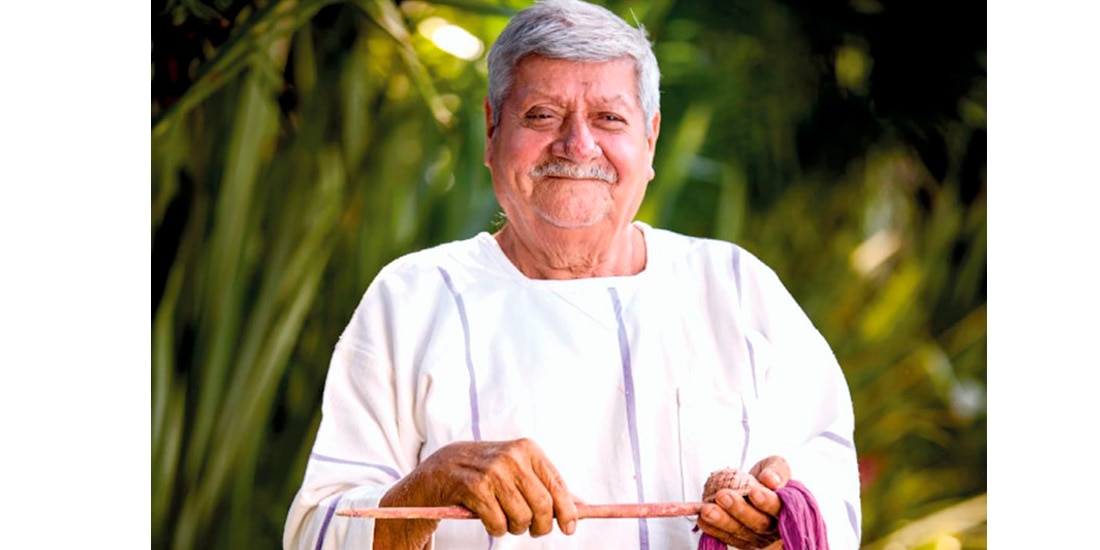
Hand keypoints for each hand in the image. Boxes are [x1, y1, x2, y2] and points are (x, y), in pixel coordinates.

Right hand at [374, 439, 577, 548]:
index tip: (569, 529)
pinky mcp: (474, 489)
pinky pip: (498, 524)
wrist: (442, 468)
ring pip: (521, 518)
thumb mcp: (518, 468)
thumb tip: (582, 506)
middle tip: (533, 530)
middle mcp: (511, 458)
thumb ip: (546, 485)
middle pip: (542, 506)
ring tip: (507, 521)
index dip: (567, 512)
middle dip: (541, 526)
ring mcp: (492, 472)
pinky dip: (497, 529)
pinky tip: (491, 519)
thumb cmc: (488, 472)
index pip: (557, 486)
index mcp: (527, 449)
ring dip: (516, 528)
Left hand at [696, 456, 790, 548]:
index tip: (754, 492)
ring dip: (722, 522)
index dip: (768, 503)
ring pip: (740, 533)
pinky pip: (725, 537)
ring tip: (707, 509)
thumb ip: (777, 470)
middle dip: (739, 511)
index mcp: (786, 509)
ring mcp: (755, 536)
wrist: (753, 486)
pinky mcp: (739, 540)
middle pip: (759, 525)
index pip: (780, 510)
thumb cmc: (767, 477)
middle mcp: (773, 527)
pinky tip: (701, 517)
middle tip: (723, 496)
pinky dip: (712, 528)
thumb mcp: (775, 465)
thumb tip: (771, 480)